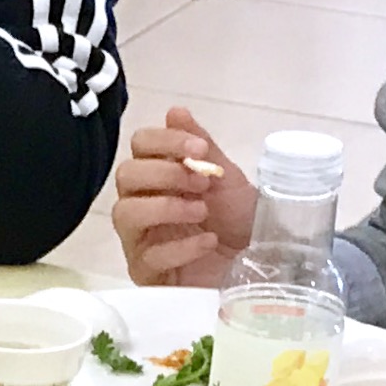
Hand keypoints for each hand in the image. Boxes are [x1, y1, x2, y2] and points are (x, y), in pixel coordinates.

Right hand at [110, 110, 254, 285]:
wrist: (260, 267)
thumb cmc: (240, 222)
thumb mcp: (228, 180)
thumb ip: (202, 148)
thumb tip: (175, 112)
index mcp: (159, 176)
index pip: (140, 145)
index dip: (164, 141)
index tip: (198, 149)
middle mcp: (143, 203)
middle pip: (125, 175)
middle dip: (164, 173)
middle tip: (201, 183)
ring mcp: (140, 239)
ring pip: (125, 213)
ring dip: (165, 207)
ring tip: (201, 211)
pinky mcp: (147, 274)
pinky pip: (148, 256)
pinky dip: (180, 247)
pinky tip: (208, 242)